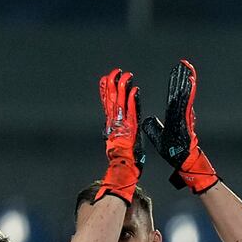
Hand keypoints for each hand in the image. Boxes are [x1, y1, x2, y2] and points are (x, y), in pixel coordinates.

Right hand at [96, 68, 142, 201]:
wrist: (123, 170)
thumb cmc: (124, 159)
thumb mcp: (120, 141)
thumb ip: (117, 130)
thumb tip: (114, 124)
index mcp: (112, 125)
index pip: (108, 104)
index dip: (106, 91)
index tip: (106, 78)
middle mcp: (115, 123)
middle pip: (112, 100)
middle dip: (113, 84)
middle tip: (114, 71)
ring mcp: (122, 125)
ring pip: (120, 103)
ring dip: (123, 88)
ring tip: (125, 75)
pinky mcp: (130, 129)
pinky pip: (132, 112)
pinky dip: (133, 101)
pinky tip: (135, 90)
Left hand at [140, 58, 215, 192]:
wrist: (182, 160)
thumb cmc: (172, 150)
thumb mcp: (156, 135)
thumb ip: (152, 125)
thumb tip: (147, 119)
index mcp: (174, 114)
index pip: (173, 94)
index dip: (174, 82)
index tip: (176, 70)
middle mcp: (181, 112)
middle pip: (181, 90)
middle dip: (182, 76)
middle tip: (183, 62)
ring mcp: (185, 114)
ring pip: (185, 93)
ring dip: (186, 79)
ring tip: (187, 67)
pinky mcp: (187, 117)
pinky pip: (187, 101)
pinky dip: (189, 90)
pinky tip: (190, 80)